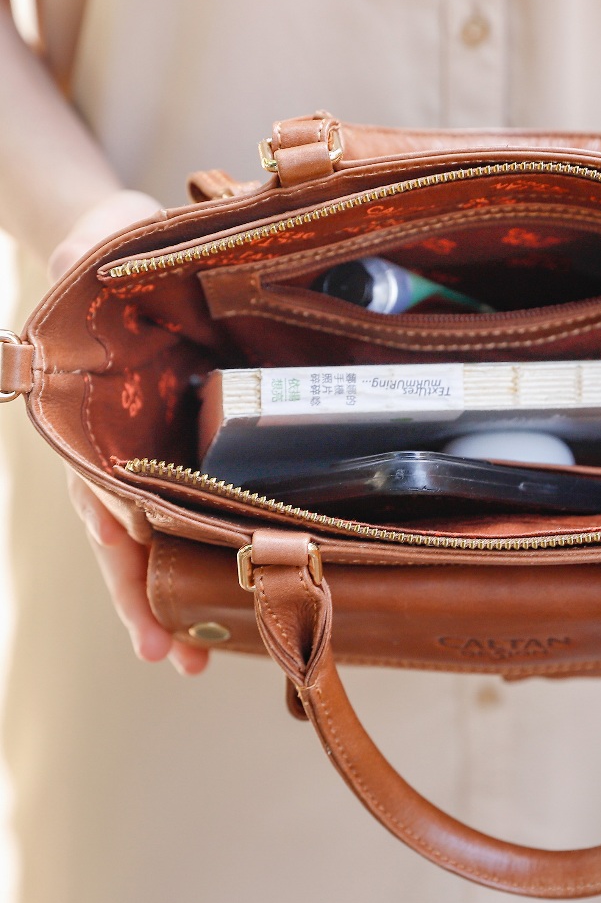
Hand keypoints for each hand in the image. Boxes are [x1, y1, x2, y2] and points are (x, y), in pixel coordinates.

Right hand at [54, 190, 208, 673]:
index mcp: (95, 418)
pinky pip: (188, 511)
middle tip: (174, 656)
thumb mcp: (93, 247)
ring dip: (171, 595)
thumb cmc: (106, 258)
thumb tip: (79, 246)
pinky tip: (218, 592)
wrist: (118, 259)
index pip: (105, 492)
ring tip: (197, 656)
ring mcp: (148, 455)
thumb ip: (86, 257)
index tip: (139, 594)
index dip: (122, 545)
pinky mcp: (188, 451)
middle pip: (127, 535)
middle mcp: (117, 448)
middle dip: (145, 597)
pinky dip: (199, 554)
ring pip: (155, 538)